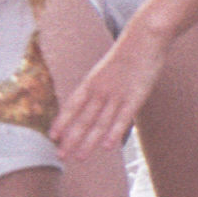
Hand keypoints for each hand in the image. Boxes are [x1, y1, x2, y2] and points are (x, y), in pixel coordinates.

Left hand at [51, 33, 165, 161]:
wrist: (144, 38)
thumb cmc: (126, 55)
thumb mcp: (105, 71)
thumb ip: (97, 88)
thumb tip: (89, 103)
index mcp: (91, 82)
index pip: (72, 105)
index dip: (62, 122)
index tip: (53, 137)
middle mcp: (100, 90)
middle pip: (83, 118)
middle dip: (71, 139)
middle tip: (61, 156)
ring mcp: (117, 94)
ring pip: (100, 122)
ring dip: (89, 142)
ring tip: (80, 158)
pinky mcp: (135, 97)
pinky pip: (123, 118)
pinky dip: (115, 133)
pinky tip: (107, 147)